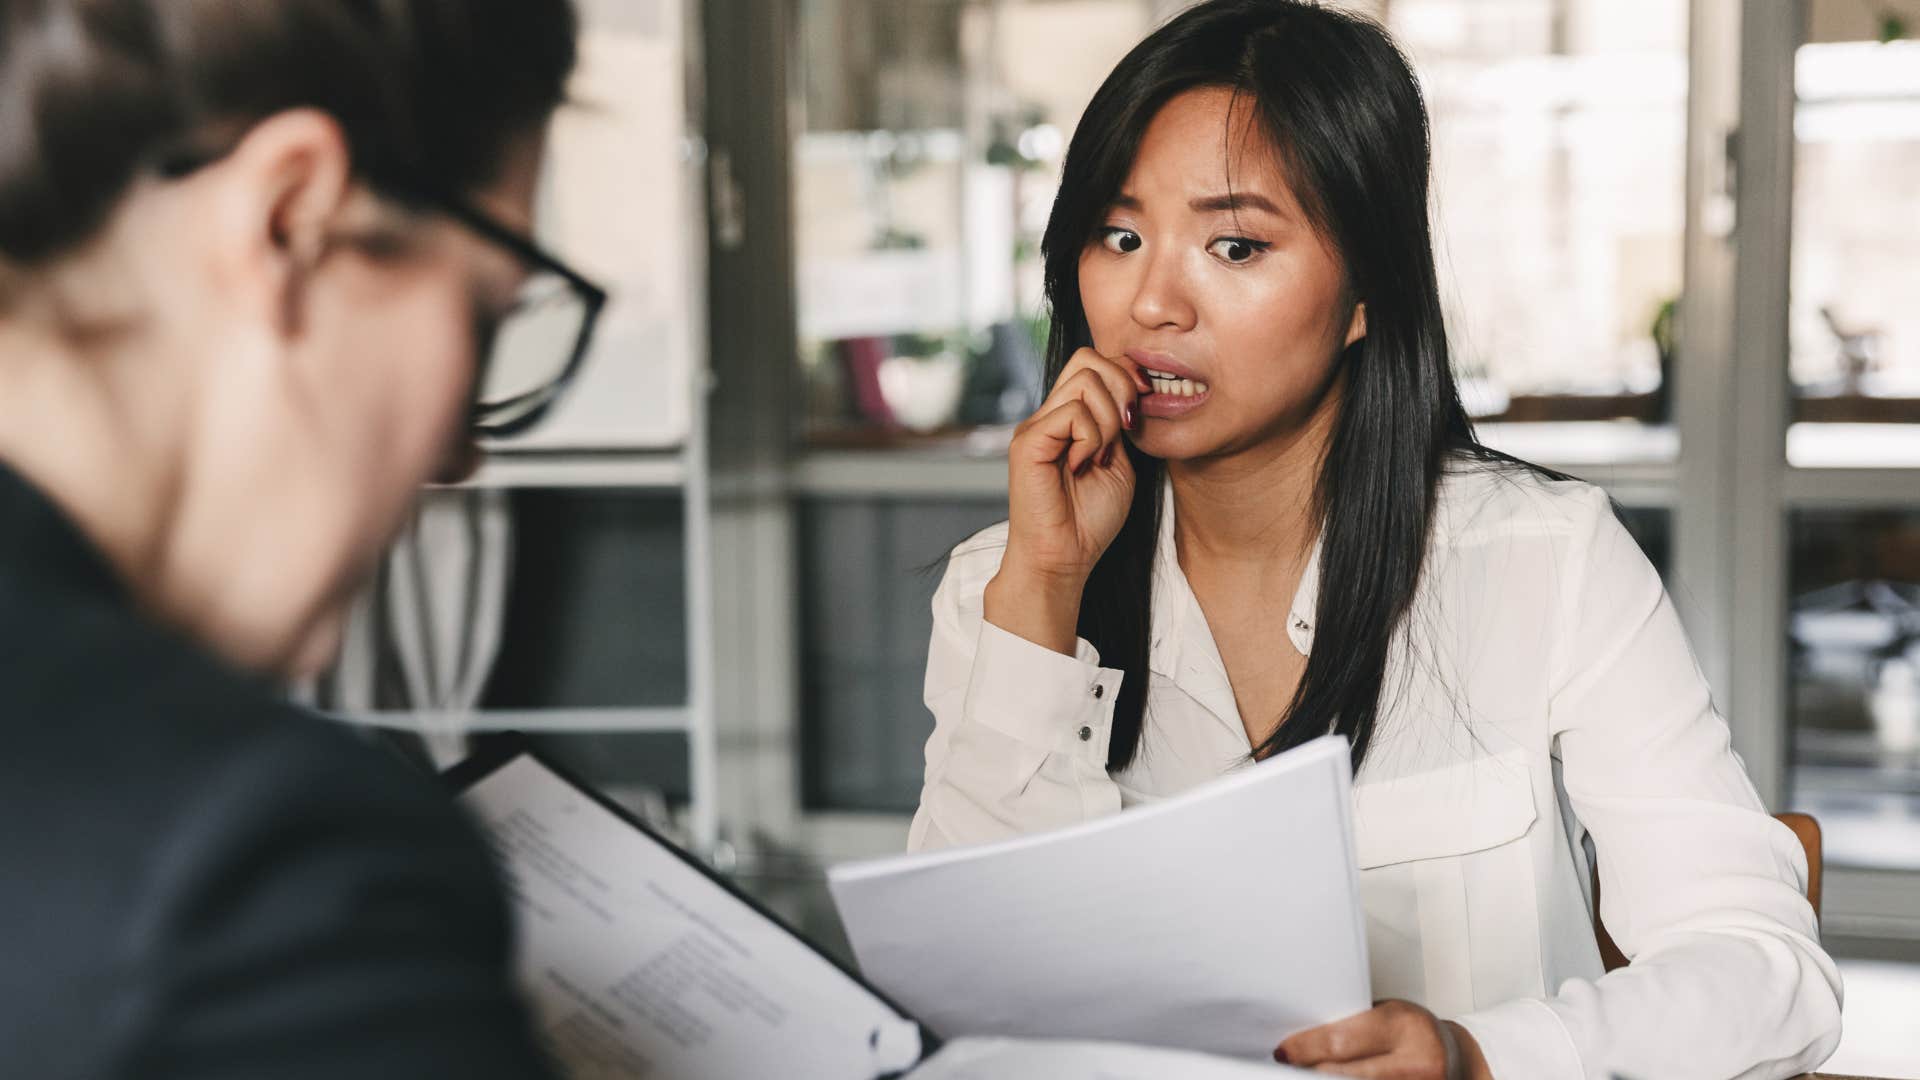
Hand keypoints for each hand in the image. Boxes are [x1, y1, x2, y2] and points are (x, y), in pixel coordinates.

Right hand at [986, 347, 1147, 653]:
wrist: (1064, 559)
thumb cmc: (1089, 521)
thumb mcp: (1120, 464)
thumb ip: (1121, 426)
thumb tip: (1131, 391)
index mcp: (1067, 417)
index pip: (1094, 361)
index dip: (1126, 376)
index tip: (1139, 413)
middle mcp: (1048, 414)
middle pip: (1089, 359)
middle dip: (1122, 388)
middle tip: (1126, 430)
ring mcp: (1035, 426)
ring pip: (1085, 380)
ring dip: (1109, 418)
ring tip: (1101, 455)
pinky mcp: (1028, 442)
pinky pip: (1073, 413)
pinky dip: (1091, 438)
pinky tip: (1083, 465)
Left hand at [1275, 1000, 1490, 1078]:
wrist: (1456, 1057)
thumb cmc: (1413, 1031)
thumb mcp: (1386, 1014)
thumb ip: (1352, 1025)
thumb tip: (1302, 1036)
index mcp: (1402, 1026)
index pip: (1341, 1040)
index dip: (1305, 1048)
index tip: (1283, 1052)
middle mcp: (1415, 1062)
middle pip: (1345, 1075)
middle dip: (1311, 1072)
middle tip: (1287, 1069)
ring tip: (1306, 1074)